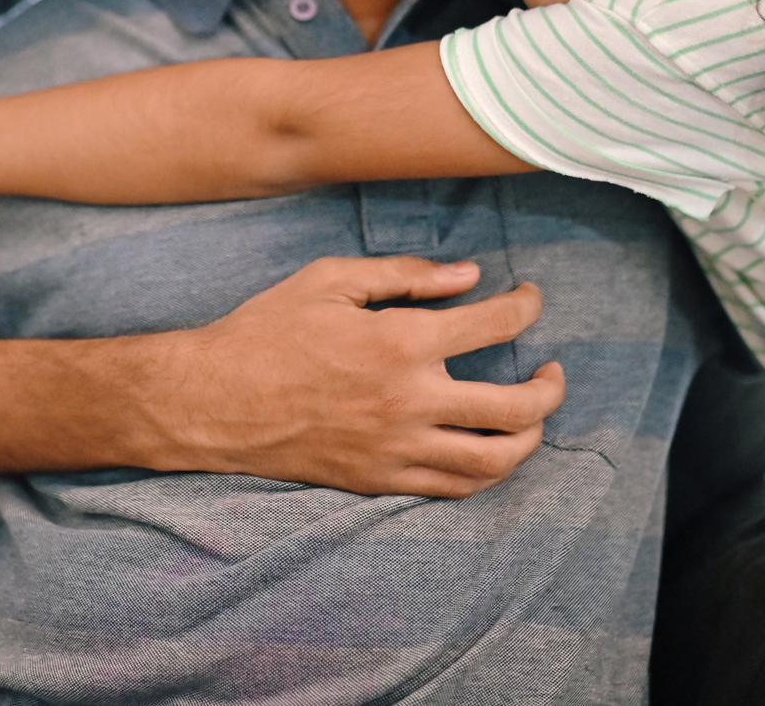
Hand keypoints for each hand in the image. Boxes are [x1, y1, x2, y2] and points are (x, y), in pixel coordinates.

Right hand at [149, 255, 565, 497]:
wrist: (213, 400)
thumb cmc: (267, 330)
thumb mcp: (330, 279)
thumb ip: (404, 275)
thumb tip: (468, 276)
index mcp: (400, 342)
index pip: (495, 326)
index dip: (525, 307)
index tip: (527, 299)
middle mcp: (410, 402)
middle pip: (517, 408)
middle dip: (550, 387)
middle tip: (551, 371)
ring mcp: (397, 449)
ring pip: (495, 461)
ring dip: (529, 438)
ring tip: (532, 417)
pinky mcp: (380, 480)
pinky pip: (453, 488)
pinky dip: (485, 471)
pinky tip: (486, 449)